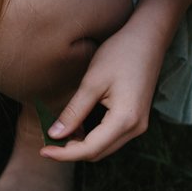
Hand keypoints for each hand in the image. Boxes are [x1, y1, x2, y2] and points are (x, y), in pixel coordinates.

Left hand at [39, 25, 158, 161]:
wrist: (148, 37)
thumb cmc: (120, 54)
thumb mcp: (91, 83)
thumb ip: (73, 113)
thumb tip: (54, 135)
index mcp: (125, 119)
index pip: (89, 149)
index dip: (64, 154)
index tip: (43, 150)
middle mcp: (135, 128)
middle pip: (97, 153)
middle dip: (71, 151)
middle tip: (48, 141)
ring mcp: (138, 125)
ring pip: (103, 148)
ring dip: (80, 145)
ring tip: (60, 132)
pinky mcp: (136, 119)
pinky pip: (110, 138)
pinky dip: (91, 137)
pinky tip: (76, 127)